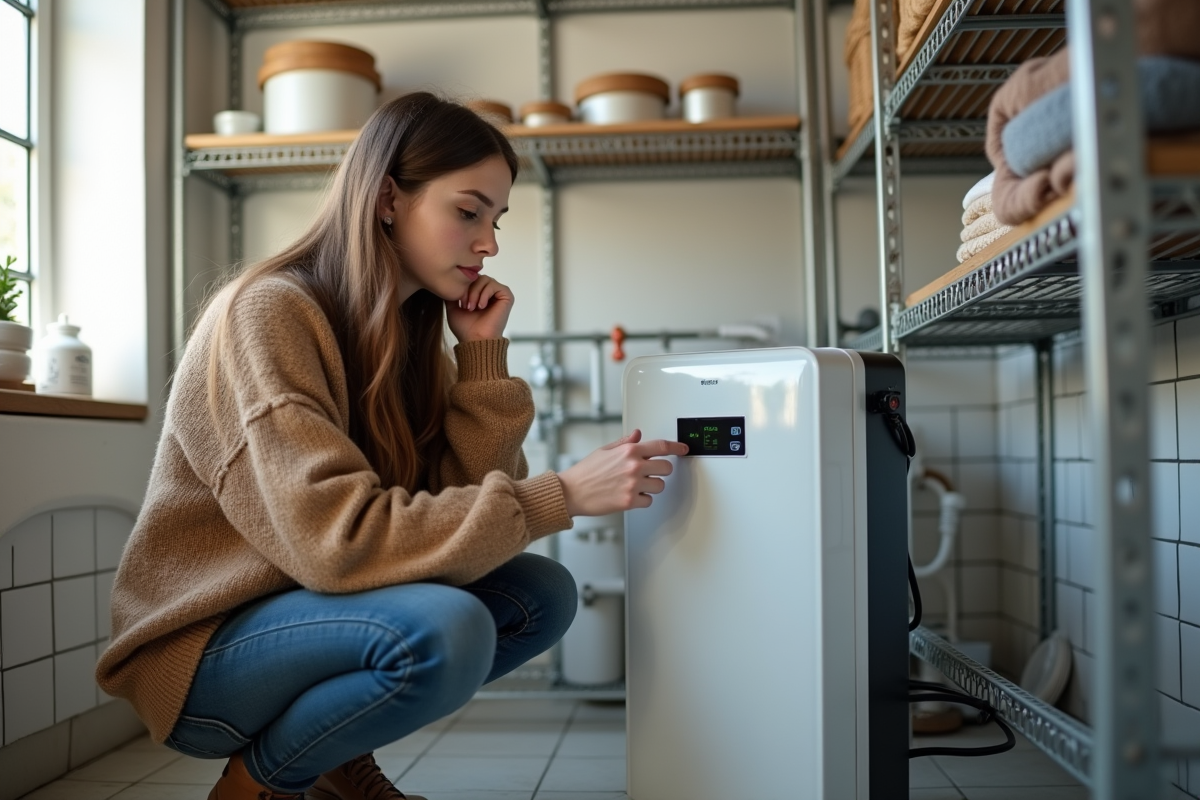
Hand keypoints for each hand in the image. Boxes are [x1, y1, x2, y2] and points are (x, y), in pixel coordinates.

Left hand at [445, 274, 513, 342]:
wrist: (475, 340)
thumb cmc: (465, 328)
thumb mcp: (452, 307)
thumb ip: (451, 294)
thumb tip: (447, 282)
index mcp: (479, 293)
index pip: (471, 278)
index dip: (463, 287)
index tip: (459, 303)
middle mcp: (490, 292)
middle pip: (477, 277)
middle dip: (469, 290)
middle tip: (465, 305)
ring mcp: (499, 293)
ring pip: (485, 279)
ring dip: (475, 293)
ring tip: (472, 307)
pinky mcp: (507, 295)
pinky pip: (494, 285)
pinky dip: (485, 294)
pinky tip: (481, 306)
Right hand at [557, 430, 689, 516]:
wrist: (572, 492)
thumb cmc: (585, 472)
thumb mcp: (604, 450)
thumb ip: (624, 443)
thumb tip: (637, 435)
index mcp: (628, 451)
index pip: (661, 446)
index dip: (676, 447)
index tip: (683, 449)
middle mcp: (633, 466)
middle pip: (666, 467)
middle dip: (661, 470)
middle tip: (651, 472)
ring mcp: (633, 485)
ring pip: (660, 485)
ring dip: (652, 486)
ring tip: (636, 486)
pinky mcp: (630, 501)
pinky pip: (649, 501)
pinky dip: (642, 500)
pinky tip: (630, 495)